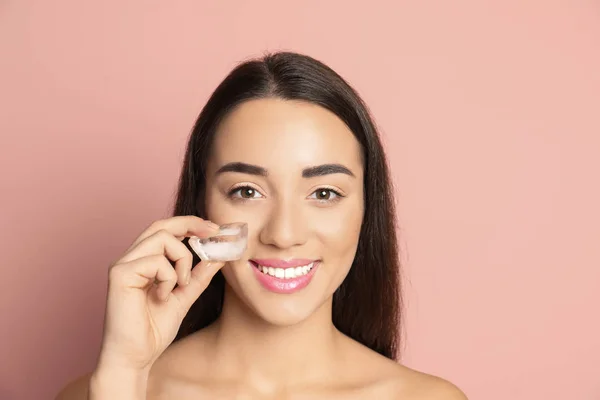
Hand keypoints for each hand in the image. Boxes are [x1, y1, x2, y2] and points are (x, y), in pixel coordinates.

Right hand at [95, 216, 222, 373]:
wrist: (135, 358)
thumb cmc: (153, 330)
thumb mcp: (185, 296)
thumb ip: (199, 275)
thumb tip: (219, 255)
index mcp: (143, 260)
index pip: (165, 229)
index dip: (190, 223)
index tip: (214, 229)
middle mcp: (130, 258)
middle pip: (162, 224)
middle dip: (191, 224)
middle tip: (214, 232)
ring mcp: (123, 264)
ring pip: (162, 238)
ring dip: (182, 260)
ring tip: (181, 285)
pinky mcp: (120, 274)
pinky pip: (156, 261)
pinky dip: (169, 277)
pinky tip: (163, 296)